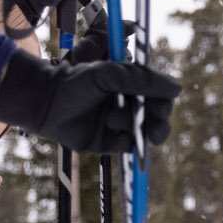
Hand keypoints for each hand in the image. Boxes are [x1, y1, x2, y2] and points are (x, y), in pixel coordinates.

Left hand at [0, 50, 181, 153]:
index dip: (164, 101)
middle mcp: (129, 106)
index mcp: (132, 86)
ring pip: (144, 133)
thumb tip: (177, 88)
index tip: (162, 103)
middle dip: (157, 121)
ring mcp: (120, 125)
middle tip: (153, 124)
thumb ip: (142, 79)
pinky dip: (123, 141)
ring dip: (134, 127)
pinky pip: (128, 147)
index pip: (160, 95)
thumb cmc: (76, 81)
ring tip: (113, 118)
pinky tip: (108, 129)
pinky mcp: (109, 144)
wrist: (45, 101)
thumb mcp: (111, 74)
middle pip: (157, 117)